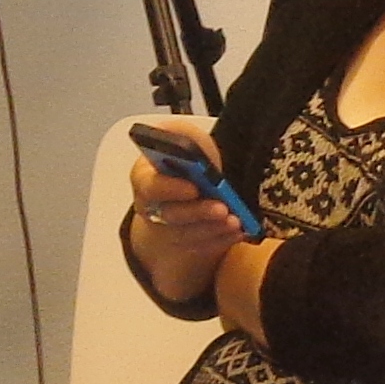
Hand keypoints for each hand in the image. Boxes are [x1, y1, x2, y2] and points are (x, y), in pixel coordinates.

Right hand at [124, 139, 241, 301]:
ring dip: (213, 228)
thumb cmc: (188, 158)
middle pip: (171, 215)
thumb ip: (181, 136)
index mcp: (145, 177)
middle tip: (222, 208)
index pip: (150, 186)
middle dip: (199, 212)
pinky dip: (223, 239)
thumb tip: (179, 139)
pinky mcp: (188, 244)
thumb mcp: (184, 138)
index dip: (171, 189)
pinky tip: (239, 230)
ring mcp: (168, 230)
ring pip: (187, 235)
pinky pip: (203, 247)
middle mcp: (152, 207)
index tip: (193, 188)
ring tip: (235, 220)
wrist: (195, 182)